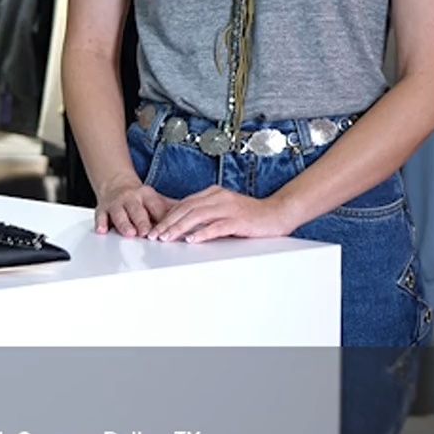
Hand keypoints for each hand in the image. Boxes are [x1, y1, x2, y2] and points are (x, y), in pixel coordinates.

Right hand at [95, 182, 177, 237]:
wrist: (116, 184)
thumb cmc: (139, 198)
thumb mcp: (157, 200)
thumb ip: (172, 210)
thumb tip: (194, 219)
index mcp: (147, 196)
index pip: (156, 208)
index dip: (161, 219)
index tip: (167, 229)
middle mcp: (131, 198)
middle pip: (137, 210)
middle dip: (142, 221)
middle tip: (146, 233)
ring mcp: (117, 204)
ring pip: (120, 214)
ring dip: (124, 223)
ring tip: (129, 233)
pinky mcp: (103, 209)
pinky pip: (101, 216)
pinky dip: (101, 223)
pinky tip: (102, 230)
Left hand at [146, 186, 292, 243]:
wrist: (278, 213)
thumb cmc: (251, 216)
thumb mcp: (225, 210)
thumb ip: (207, 214)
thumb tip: (185, 226)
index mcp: (213, 193)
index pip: (184, 204)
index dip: (168, 216)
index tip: (155, 228)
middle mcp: (219, 197)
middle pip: (187, 208)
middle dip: (168, 222)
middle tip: (155, 235)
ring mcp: (229, 207)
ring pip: (198, 216)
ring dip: (180, 227)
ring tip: (167, 238)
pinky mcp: (238, 220)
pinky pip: (217, 226)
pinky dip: (202, 233)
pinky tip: (192, 239)